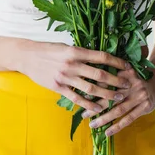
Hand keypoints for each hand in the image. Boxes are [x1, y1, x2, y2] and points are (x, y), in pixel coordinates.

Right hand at [17, 42, 131, 113]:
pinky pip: (77, 98)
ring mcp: (65, 77)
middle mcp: (72, 64)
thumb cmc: (47, 49)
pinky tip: (98, 108)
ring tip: (118, 98)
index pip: (102, 57)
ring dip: (107, 94)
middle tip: (128, 85)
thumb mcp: (65, 46)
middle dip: (116, 80)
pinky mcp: (58, 87)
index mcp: (75, 51)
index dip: (117, 62)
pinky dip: (89, 104)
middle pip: (100, 74)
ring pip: (91, 88)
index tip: (128, 66)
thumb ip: (81, 52)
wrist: (26, 56)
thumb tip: (99, 57)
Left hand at [82, 67, 154, 135]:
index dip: (94, 91)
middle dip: (96, 107)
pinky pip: (129, 118)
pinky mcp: (144, 107)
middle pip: (110, 98)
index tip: (82, 98)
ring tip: (92, 125)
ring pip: (118, 110)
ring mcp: (139, 97)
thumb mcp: (122, 73)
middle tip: (84, 114)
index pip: (106, 83)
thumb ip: (109, 77)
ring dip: (104, 118)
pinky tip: (107, 132)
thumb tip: (89, 85)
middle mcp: (132, 85)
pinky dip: (117, 126)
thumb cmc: (132, 79)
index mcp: (124, 75)